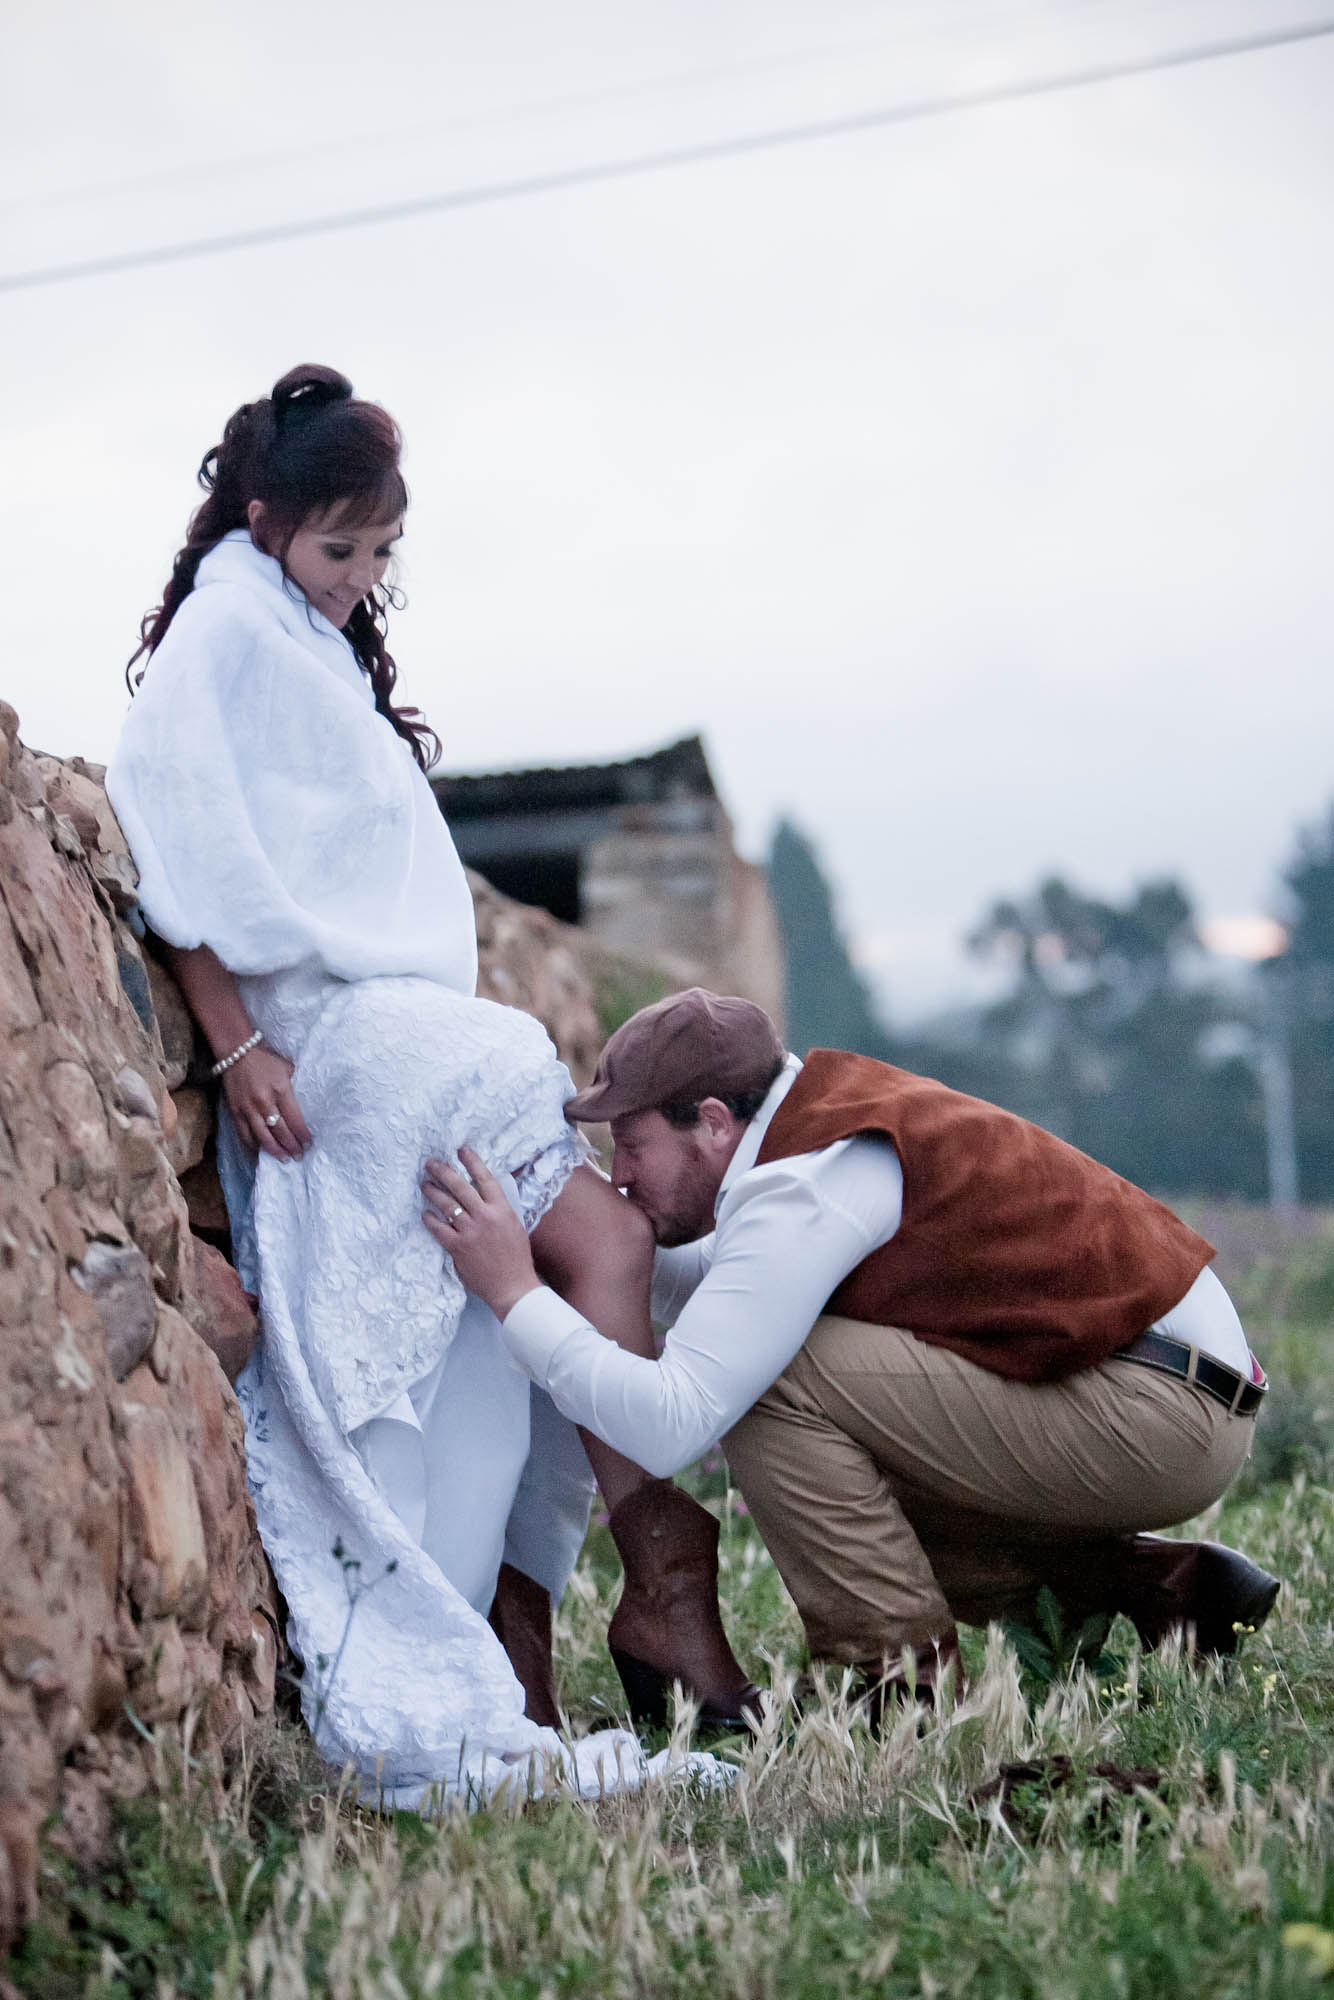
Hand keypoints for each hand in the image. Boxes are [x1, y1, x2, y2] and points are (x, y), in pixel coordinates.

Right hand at [221, 1045, 312, 1160]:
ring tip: (284, 1159)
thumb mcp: (287, 1069)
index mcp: (280, 1091)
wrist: (236, 1052)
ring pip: (262, 1137)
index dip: (302, 1135)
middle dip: (291, 1146)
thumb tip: (303, 1106)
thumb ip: (295, 1088)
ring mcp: (248, 1108)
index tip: (309, 1144)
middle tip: (299, 1155)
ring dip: (275, 1150)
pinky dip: (252, 1146)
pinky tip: (260, 1153)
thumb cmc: (266, 1060)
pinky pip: (243, 1134)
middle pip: (280, 1132)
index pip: (295, 1120)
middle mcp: (264, 1102)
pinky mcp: (234, 1111)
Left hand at [422, 1146, 540, 1320]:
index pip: (485, 1178)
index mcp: (502, 1209)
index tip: (461, 1150)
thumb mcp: (514, 1226)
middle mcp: (486, 1217)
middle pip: (460, 1187)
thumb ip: (497, 1210)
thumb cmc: (516, 1257)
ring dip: (433, 1192)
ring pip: (447, 1205)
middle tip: (431, 1164)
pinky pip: (439, 1229)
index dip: (472, 1162)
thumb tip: (481, 1196)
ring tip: (424, 1185)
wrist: (513, 1286)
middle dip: (443, 1172)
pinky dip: (431, 1220)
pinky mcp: (458, 1248)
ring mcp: (471, 1232)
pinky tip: (425, 1214)